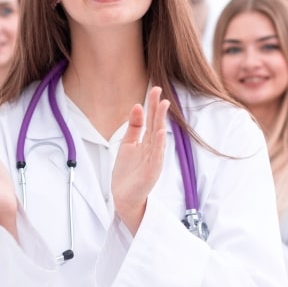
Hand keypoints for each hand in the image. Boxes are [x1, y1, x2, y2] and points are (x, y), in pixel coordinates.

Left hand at [111, 87, 169, 233]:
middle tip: (159, 91)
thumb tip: (138, 105)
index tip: (156, 89)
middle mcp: (152, 149)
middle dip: (157, 108)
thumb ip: (134, 127)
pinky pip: (157, 156)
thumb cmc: (127, 172)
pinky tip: (161, 132)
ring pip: (158, 137)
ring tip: (163, 106)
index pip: (151, 120)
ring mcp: (154, 160)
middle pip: (156, 124)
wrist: (124, 197)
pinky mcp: (152, 171)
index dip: (153, 105)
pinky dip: (159, 144)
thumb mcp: (128, 144)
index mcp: (146, 142)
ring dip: (161, 121)